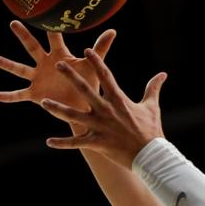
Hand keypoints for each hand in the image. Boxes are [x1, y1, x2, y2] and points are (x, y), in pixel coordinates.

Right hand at [0, 20, 116, 109]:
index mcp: (59, 56)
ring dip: (9, 65)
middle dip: (23, 35)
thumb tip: (113, 30)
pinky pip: (19, 94)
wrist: (82, 106)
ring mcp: (38, 78)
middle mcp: (45, 64)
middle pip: (32, 47)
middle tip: (13, 22)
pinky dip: (8, 96)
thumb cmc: (87, 83)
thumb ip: (100, 48)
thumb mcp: (92, 66)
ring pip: (21, 69)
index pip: (54, 38)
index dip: (50, 26)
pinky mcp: (34, 94)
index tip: (43, 11)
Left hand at [37, 49, 168, 168]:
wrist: (151, 156)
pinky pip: (76, 143)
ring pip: (73, 116)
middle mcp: (106, 110)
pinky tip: (49, 142)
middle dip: (71, 76)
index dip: (96, 62)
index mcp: (118, 100)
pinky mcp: (96, 143)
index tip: (87, 50)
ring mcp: (100, 127)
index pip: (106, 76)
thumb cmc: (151, 130)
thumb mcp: (152, 107)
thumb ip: (153, 88)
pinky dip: (62, 143)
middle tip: (59, 64)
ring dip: (57, 109)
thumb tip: (162, 74)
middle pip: (85, 90)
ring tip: (42, 102)